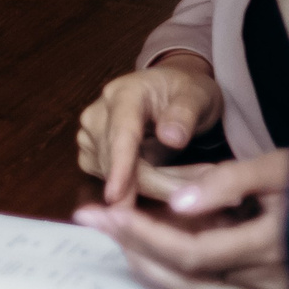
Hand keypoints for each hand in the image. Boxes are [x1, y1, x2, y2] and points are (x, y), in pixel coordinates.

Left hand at [74, 149, 288, 288]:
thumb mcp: (279, 166)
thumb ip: (227, 182)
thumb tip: (176, 202)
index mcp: (274, 249)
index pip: (190, 253)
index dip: (141, 235)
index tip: (101, 213)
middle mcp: (271, 285)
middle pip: (183, 279)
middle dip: (132, 249)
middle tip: (91, 219)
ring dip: (147, 263)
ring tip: (113, 230)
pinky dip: (173, 270)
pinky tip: (148, 245)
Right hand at [77, 54, 223, 204]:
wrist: (172, 93)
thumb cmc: (184, 92)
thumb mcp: (197, 95)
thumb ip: (185, 113)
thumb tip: (171, 138)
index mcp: (122, 94)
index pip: (120, 134)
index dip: (119, 166)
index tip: (116, 196)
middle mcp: (97, 115)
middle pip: (118, 162)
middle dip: (156, 183)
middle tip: (197, 193)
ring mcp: (91, 138)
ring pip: (116, 178)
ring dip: (153, 187)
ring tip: (190, 182)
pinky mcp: (92, 157)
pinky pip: (116, 184)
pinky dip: (144, 190)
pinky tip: (168, 182)